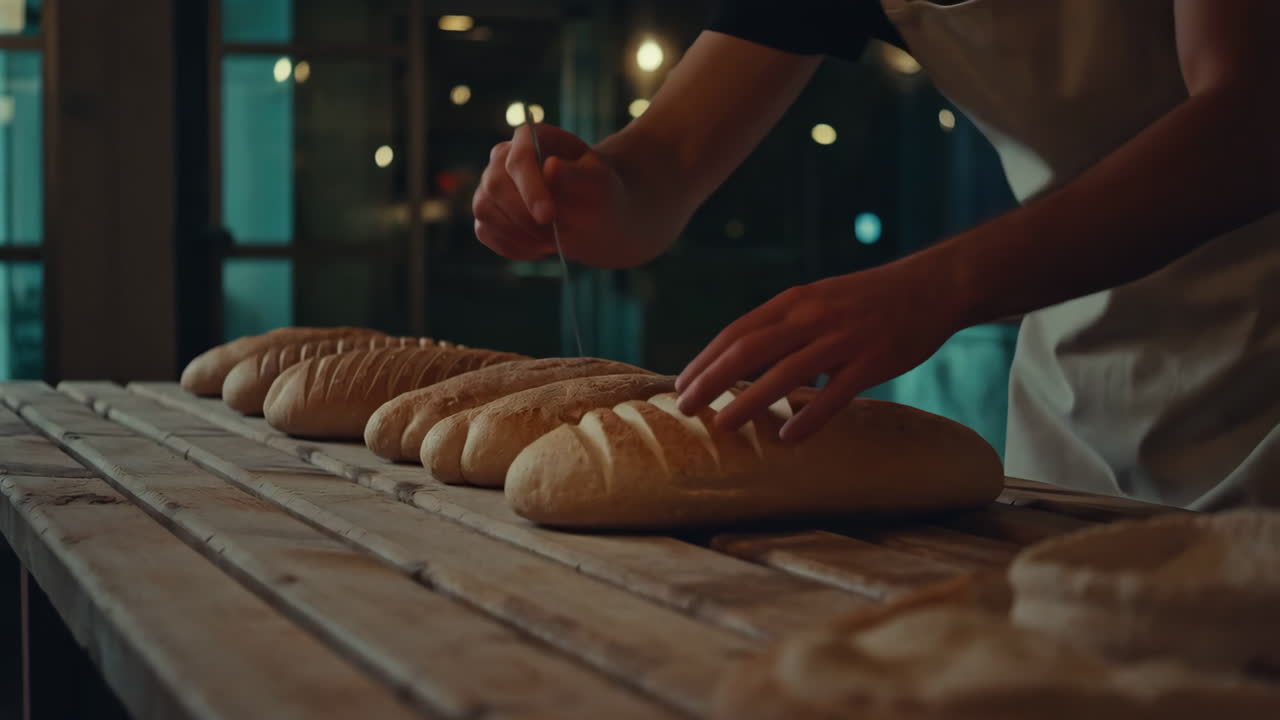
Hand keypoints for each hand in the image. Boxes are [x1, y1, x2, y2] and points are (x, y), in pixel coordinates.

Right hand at [473, 124, 627, 263]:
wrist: (595, 212)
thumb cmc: (599, 192)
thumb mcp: (600, 184)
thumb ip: (578, 176)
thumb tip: (550, 166)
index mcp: (533, 138)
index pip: (519, 158)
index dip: (530, 188)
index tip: (548, 216)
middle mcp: (504, 157)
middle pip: (495, 184)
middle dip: (524, 217)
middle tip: (554, 237)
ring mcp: (491, 184)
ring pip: (484, 208)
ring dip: (517, 234)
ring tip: (550, 243)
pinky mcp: (488, 211)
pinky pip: (484, 230)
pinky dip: (510, 246)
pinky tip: (538, 250)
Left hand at [674, 258, 964, 440]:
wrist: (931, 286)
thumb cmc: (867, 299)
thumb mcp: (818, 298)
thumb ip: (783, 325)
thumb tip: (742, 359)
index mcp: (794, 301)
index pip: (737, 332)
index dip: (705, 360)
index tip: (681, 384)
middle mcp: (812, 316)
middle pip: (749, 350)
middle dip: (711, 380)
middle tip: (684, 407)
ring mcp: (843, 338)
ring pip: (785, 373)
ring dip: (748, 401)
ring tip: (721, 424)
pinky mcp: (873, 361)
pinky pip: (835, 394)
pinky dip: (809, 417)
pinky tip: (788, 438)